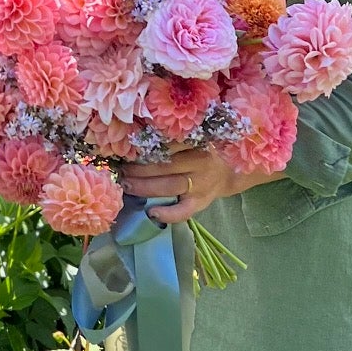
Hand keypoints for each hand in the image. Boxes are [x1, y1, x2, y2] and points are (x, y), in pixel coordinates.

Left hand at [121, 145, 270, 223]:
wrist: (230, 172)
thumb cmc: (204, 152)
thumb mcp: (194, 138)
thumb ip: (173, 138)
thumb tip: (137, 136)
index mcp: (196, 143)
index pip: (166, 145)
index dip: (144, 148)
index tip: (126, 150)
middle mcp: (199, 162)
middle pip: (164, 166)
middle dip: (138, 170)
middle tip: (121, 170)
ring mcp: (201, 184)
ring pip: (169, 186)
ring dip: (144, 187)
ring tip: (126, 186)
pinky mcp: (201, 203)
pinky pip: (184, 211)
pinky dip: (167, 214)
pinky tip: (151, 213)